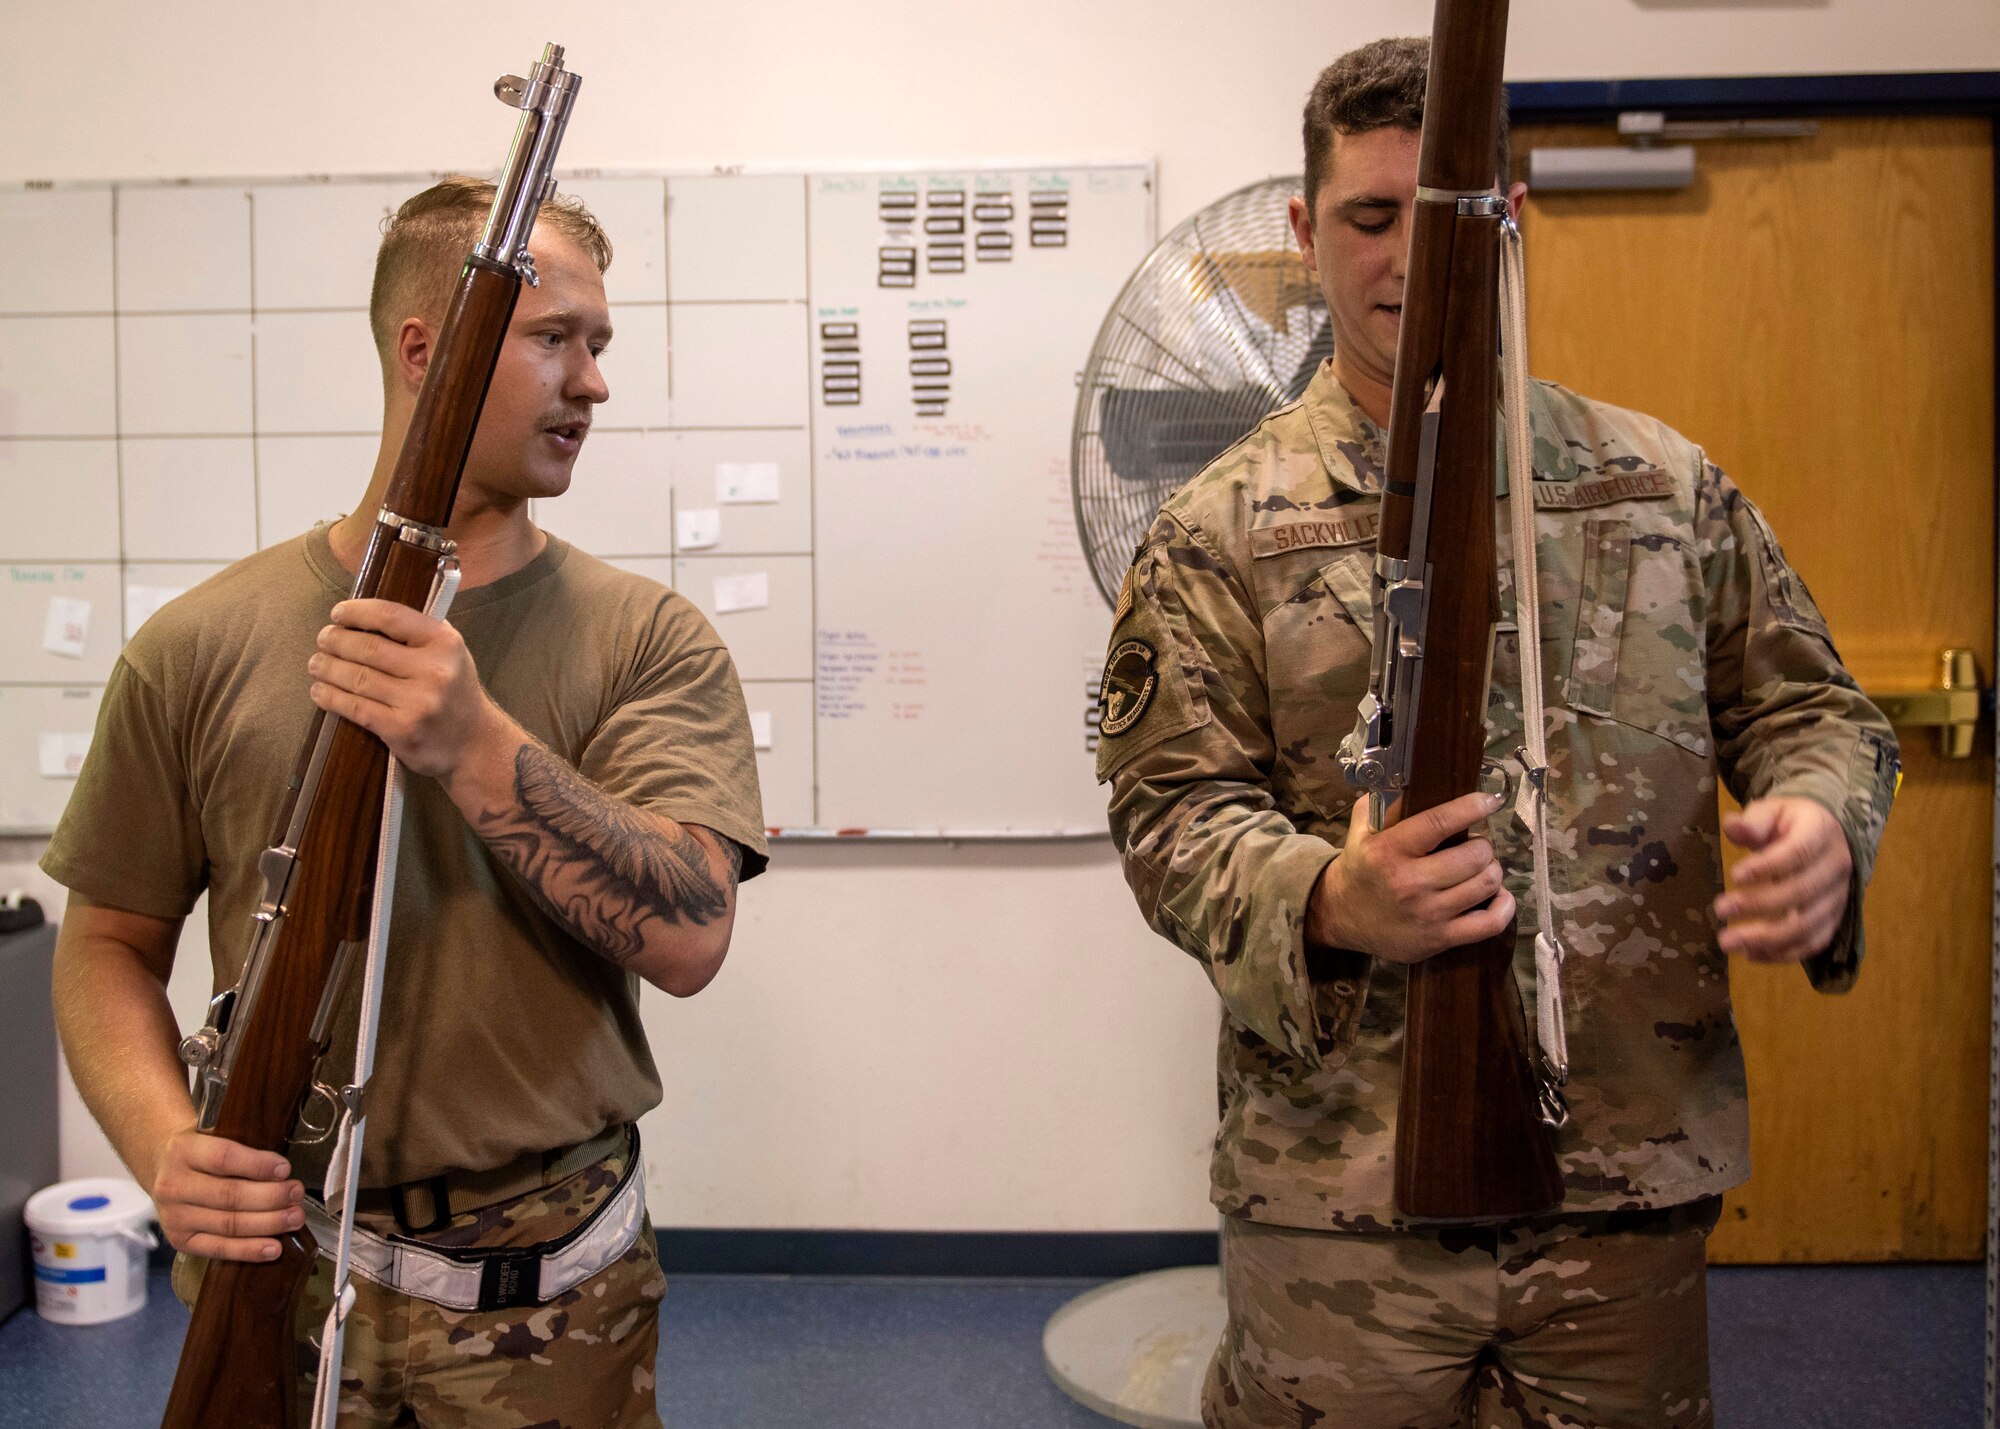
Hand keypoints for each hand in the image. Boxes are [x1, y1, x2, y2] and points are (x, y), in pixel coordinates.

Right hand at [147, 1125, 303, 1261]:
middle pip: (230, 1195)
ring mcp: (174, 1216)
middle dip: (271, 1197)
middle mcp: (174, 1185)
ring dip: (268, 1223)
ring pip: (228, 1224)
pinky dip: (249, 1250)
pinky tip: (274, 1248)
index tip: (285, 1169)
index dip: (258, 1165)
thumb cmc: (201, 1150)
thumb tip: (285, 1167)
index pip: (223, 1158)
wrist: (161, 1167)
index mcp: (183, 1150)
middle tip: (297, 1193)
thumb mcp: (213, 1133)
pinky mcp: (179, 1240)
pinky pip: (218, 1248)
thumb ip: (243, 1143)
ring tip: (294, 1218)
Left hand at [309, 598, 504, 779]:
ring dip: (328, 668)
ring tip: (316, 664)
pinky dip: (331, 698)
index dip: (357, 612)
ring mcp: (417, 702)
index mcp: (444, 643)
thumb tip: (365, 614)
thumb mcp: (450, 653)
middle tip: (323, 639)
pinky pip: (356, 708)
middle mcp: (434, 671)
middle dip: (336, 641)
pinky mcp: (401, 730)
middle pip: (368, 648)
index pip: (391, 616)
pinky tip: (320, 692)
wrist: (474, 742)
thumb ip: (417, 632)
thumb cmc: (454, 691)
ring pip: (358, 678)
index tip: (337, 614)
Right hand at [1308, 790, 1515, 963]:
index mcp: (1389, 851)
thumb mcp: (1362, 830)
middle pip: (1474, 855)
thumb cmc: (1360, 868)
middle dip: (1482, 845)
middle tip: (1475, 844)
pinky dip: (1504, 906)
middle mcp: (1410, 883)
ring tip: (1481, 867)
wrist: (1340, 916)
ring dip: (1492, 870)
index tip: (1489, 800)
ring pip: (1487, 884)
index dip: (1472, 807)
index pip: (1440, 822)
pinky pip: (1490, 923)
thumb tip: (1417, 780)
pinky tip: (1498, 895)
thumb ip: (1386, 803)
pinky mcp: (1439, 938)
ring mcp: (1428, 914)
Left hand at [1715, 797, 1851, 961]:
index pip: (1798, 852)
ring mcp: (1838, 897)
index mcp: (1821, 833)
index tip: (1735, 875)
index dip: (1768, 866)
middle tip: (1719, 910)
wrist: (1827, 834)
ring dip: (1767, 938)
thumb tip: (1734, 827)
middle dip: (1759, 905)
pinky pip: (1814, 943)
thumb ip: (1753, 821)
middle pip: (1802, 892)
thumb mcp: (1772, 810)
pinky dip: (1784, 953)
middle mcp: (1836, 867)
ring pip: (1808, 924)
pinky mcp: (1833, 919)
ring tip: (1727, 942)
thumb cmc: (1791, 822)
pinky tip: (1751, 954)